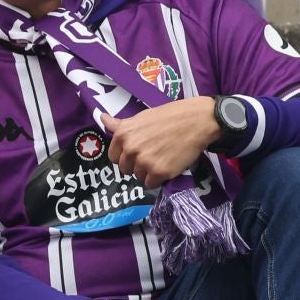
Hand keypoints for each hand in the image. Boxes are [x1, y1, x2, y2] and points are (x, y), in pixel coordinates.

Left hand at [103, 96, 218, 188]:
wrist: (198, 121)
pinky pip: (150, 184)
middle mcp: (130, 149)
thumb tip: (101, 118)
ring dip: (149, 172)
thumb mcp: (142, 117)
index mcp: (123, 134)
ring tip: (163, 157)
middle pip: (125, 169)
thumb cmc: (171, 115)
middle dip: (137, 165)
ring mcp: (144, 162)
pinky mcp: (158, 173)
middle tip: (154, 154)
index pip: (113, 157)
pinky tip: (168, 165)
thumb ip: (121, 125)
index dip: (126, 156)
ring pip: (138, 177)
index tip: (138, 152)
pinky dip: (159, 179)